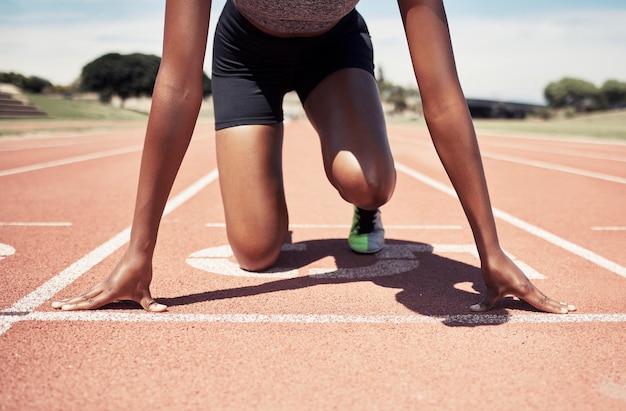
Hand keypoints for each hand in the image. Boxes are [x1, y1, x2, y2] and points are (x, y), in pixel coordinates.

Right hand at [51, 252, 166, 311]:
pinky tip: (80, 297)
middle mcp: (104, 287)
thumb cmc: (141, 273)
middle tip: (54, 307)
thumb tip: (164, 311)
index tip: (64, 310)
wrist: (139, 253)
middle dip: (69, 303)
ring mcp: (104, 283)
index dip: (78, 307)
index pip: (92, 302)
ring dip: (74, 298)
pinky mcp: (108, 279)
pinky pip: (92, 289)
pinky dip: (83, 294)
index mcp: (111, 292)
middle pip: (84, 297)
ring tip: (60, 303)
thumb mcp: (146, 291)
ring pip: (86, 293)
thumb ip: (152, 304)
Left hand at [471, 250, 575, 313]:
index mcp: (524, 290)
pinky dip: (540, 297)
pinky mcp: (520, 278)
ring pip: (541, 294)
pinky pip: (533, 291)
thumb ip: (485, 303)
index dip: (554, 309)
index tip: (566, 312)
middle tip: (573, 309)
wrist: (492, 254)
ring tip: (562, 306)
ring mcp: (525, 281)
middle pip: (546, 298)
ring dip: (551, 300)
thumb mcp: (490, 290)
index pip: (542, 303)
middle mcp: (528, 286)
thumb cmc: (493, 272)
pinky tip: (540, 300)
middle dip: (559, 305)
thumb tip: (472, 310)